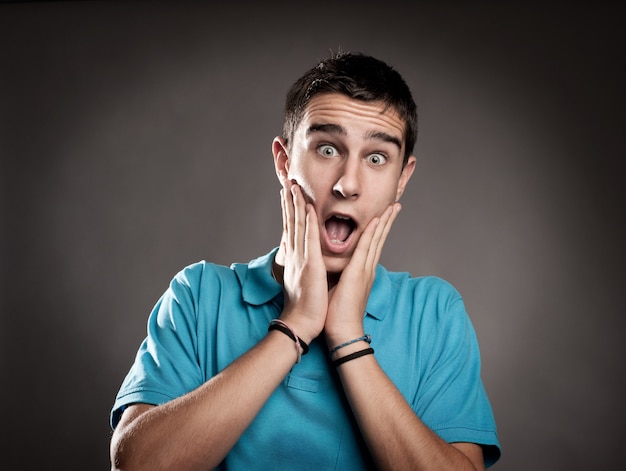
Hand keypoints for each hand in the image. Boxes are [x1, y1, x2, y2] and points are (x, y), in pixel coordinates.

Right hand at [277, 180, 327, 343]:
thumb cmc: (304, 305)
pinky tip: (308, 207)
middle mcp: (295, 255)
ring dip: (295, 205)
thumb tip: (291, 252)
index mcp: (295, 258)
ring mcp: (301, 259)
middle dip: (288, 201)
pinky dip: (308, 222)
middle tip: (286, 181)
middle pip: (290, 222)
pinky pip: (309, 240)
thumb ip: (296, 263)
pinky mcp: (310, 265)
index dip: (288, 209)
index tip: (286, 193)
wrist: (301, 323)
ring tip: (293, 186)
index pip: (291, 228)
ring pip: (297, 226)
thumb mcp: (298, 279)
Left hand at [324, 203, 401, 346]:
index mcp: (362, 272)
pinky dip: (372, 234)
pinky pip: (366, 249)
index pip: (372, 246)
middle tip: (396, 204)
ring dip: (385, 222)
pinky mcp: (358, 274)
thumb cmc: (337, 315)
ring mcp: (365, 271)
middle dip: (388, 221)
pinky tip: (376, 221)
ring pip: (377, 240)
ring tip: (394, 206)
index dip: (379, 229)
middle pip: (380, 239)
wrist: (342, 333)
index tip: (383, 215)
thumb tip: (335, 269)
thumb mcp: (339, 289)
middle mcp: (367, 269)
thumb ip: (340, 276)